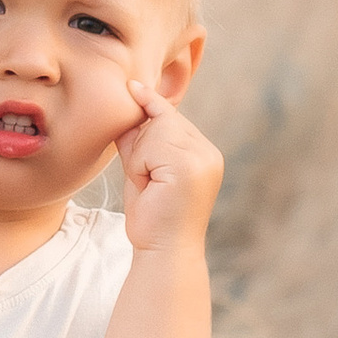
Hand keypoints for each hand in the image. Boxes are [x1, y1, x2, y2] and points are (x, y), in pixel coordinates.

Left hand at [115, 79, 222, 254]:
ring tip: (149, 186)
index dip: (151, 104)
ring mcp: (202, 158)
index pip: (172, 119)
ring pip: (157, 130)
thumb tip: (128, 105)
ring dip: (140, 156)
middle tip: (145, 181)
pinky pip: (152, 146)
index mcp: (204, 153)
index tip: (135, 86)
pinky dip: (140, 164)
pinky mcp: (189, 167)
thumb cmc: (151, 216)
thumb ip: (141, 141)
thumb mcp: (144, 170)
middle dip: (142, 143)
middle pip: (163, 120)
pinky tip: (149, 186)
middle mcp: (208, 152)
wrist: (162, 252)